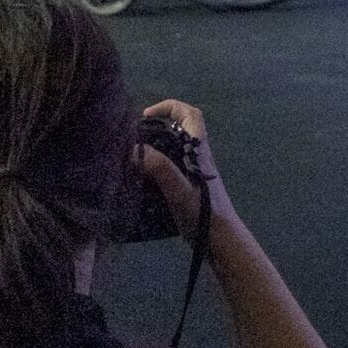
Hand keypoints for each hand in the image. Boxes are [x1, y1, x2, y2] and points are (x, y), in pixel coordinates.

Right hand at [135, 100, 234, 226]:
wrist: (219, 239)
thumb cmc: (203, 211)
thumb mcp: (179, 188)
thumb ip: (160, 167)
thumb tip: (135, 149)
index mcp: (199, 150)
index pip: (190, 115)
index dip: (169, 107)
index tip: (146, 115)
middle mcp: (197, 157)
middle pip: (179, 130)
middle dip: (156, 128)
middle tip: (131, 140)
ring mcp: (193, 172)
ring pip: (172, 150)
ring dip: (152, 149)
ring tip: (128, 159)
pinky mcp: (187, 187)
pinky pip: (169, 169)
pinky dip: (153, 168)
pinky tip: (137, 180)